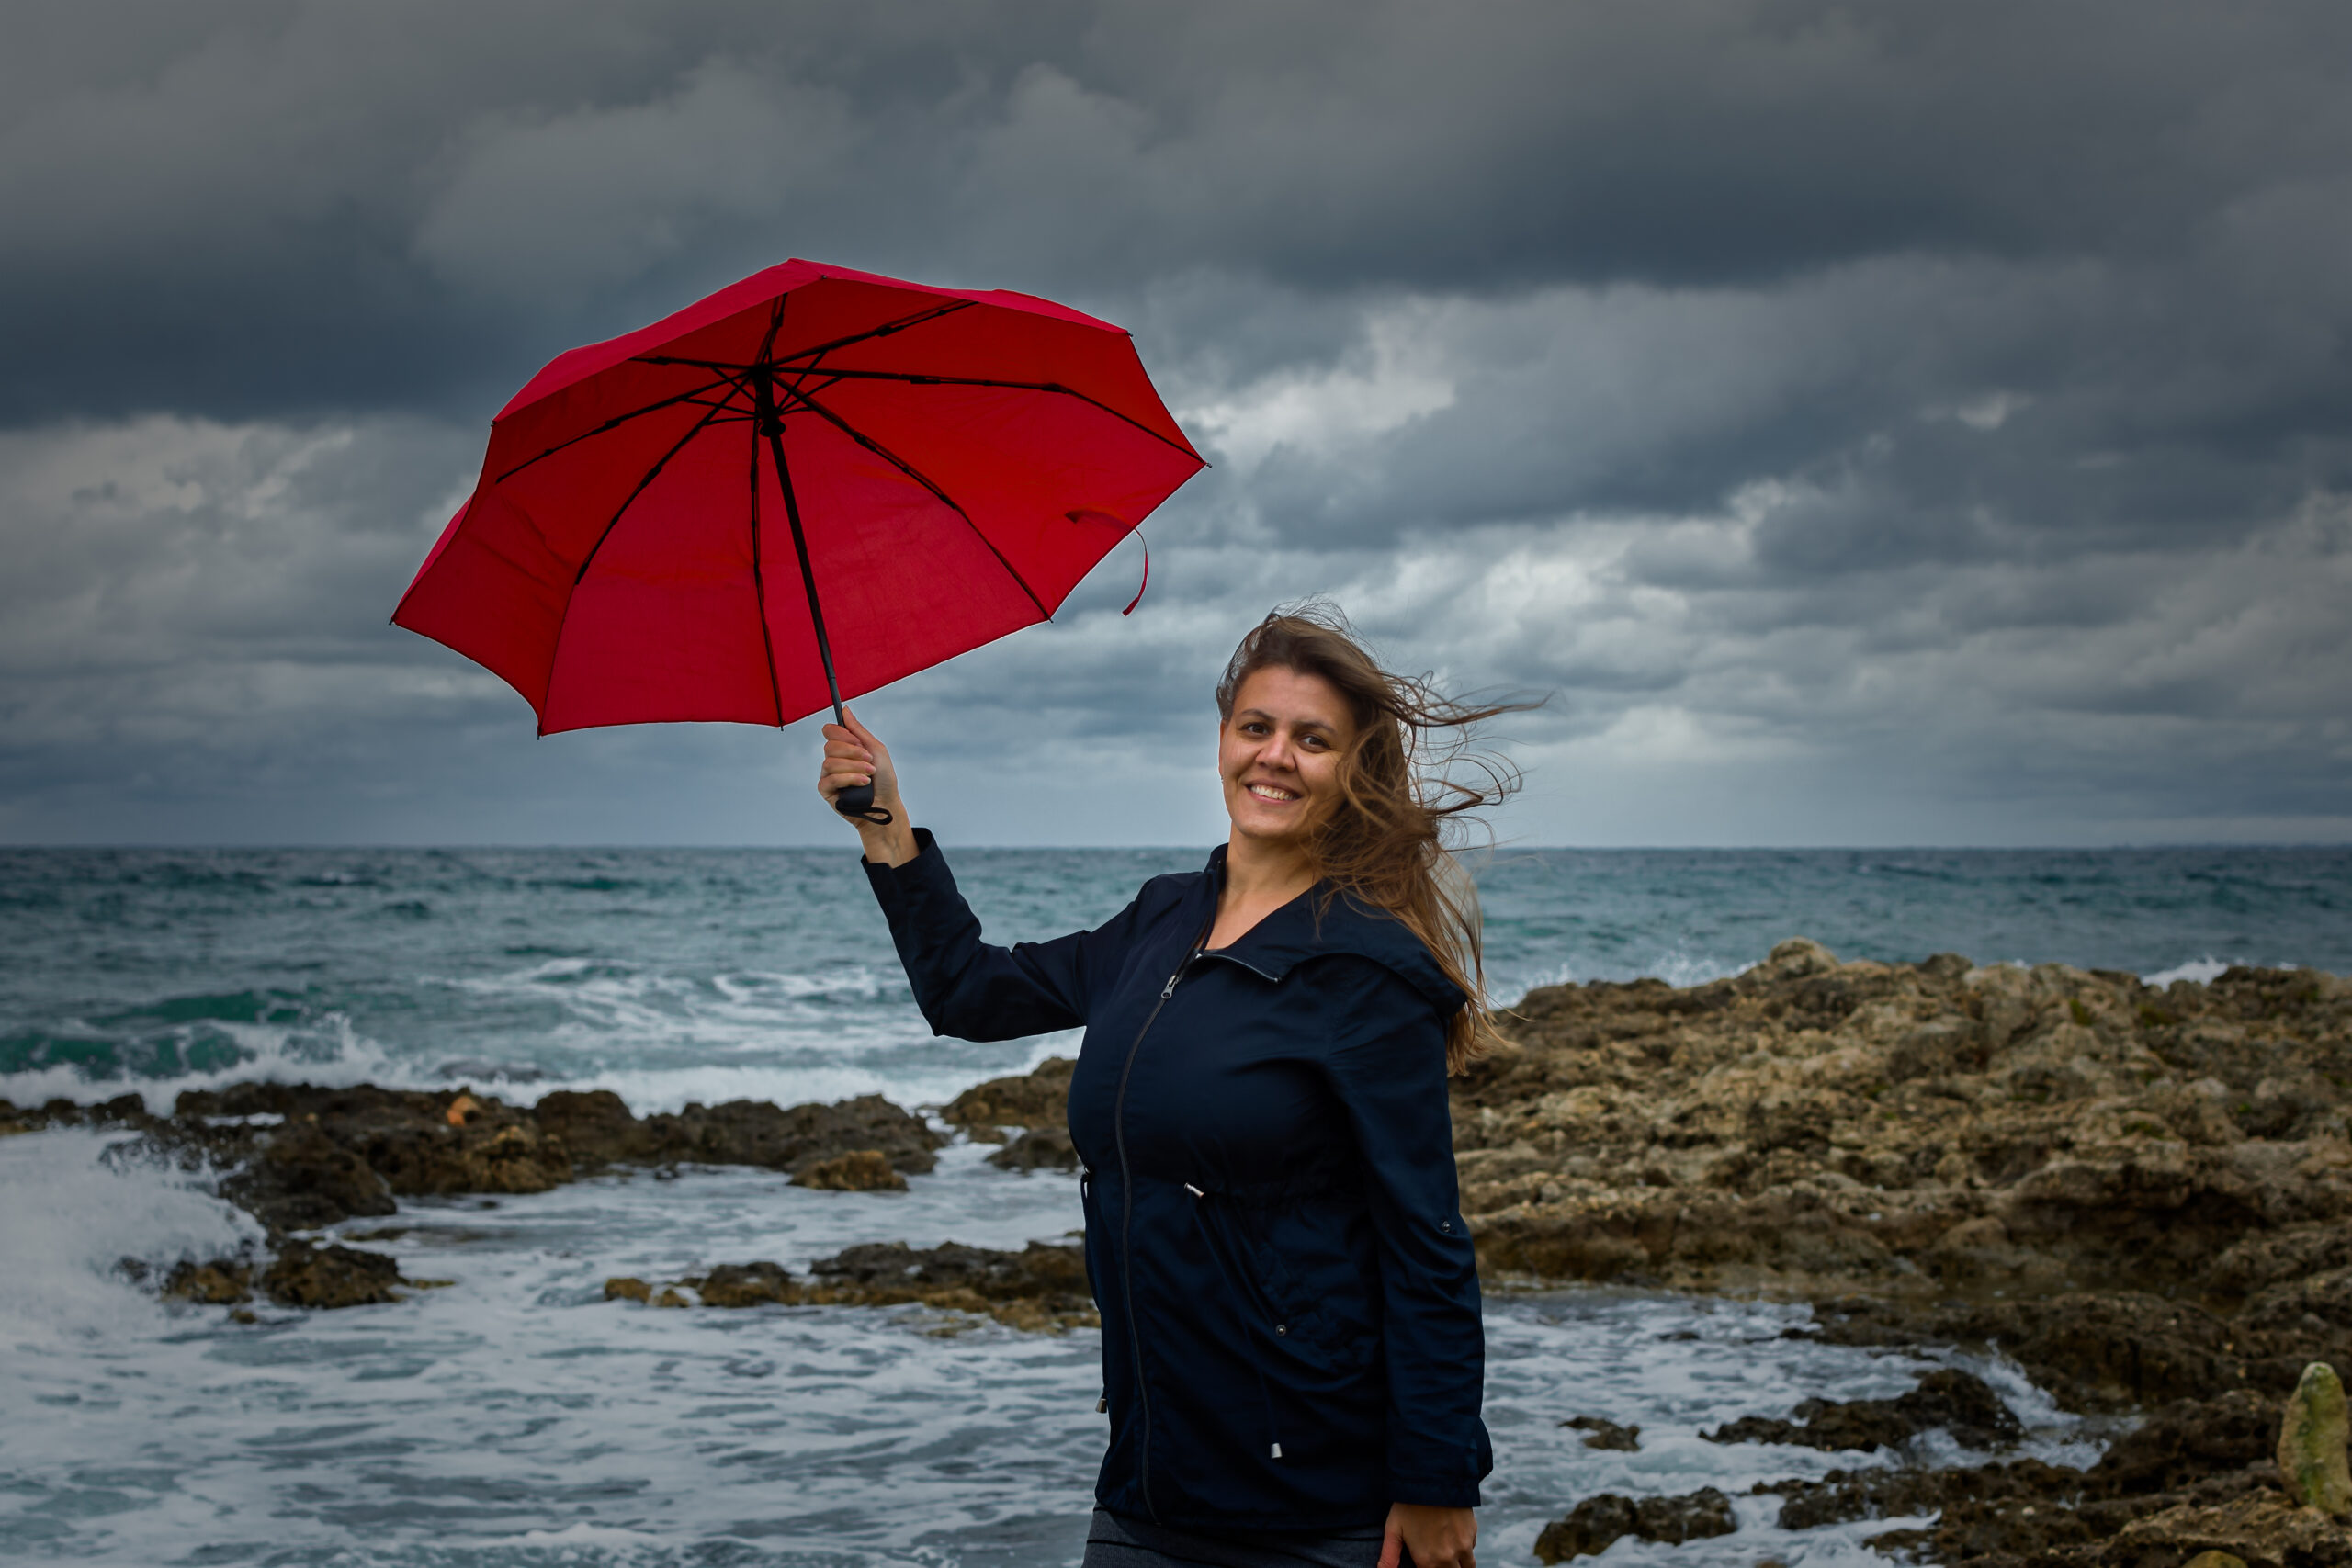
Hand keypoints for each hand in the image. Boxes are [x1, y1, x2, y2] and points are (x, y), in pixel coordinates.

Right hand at [818, 708, 916, 864]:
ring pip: (830, 762)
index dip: (842, 734)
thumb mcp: (876, 750)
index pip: (830, 731)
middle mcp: (834, 760)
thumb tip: (844, 709)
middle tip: (869, 761)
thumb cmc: (884, 779)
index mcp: (844, 748)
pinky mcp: (826, 791)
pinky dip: (849, 779)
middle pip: (829, 745)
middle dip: (852, 752)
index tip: (859, 742)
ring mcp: (828, 775)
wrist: (887, 805)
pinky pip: (829, 778)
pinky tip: (862, 783)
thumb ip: (858, 731)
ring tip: (869, 775)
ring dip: (855, 767)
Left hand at [1380, 1503, 1474, 1567]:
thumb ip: (1389, 1556)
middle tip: (1435, 1557)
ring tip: (1448, 1555)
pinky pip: (1471, 1549)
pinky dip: (1465, 1549)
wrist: (1434, 1477)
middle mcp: (1448, 1558)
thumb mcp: (1393, 1528)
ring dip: (1458, 1565)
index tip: (1424, 1562)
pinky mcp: (1472, 1533)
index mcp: (1427, 1561)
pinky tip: (1453, 1537)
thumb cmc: (1409, 1503)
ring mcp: (1463, 1547)